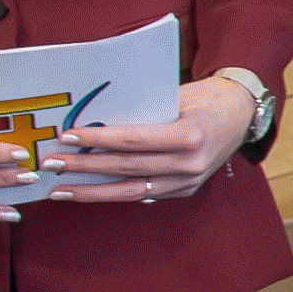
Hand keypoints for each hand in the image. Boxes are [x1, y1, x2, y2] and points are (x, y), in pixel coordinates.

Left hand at [40, 76, 256, 201]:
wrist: (242, 115)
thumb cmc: (206, 98)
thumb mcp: (175, 96)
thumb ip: (141, 111)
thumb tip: (94, 120)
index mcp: (190, 136)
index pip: (133, 140)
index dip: (96, 141)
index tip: (65, 137)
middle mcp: (191, 164)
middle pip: (126, 168)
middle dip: (84, 167)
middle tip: (51, 165)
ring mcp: (189, 182)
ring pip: (131, 191)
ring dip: (92, 191)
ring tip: (60, 190)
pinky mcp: (185, 191)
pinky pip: (144, 195)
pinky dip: (114, 193)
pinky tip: (89, 192)